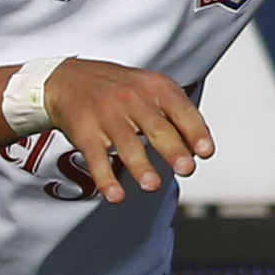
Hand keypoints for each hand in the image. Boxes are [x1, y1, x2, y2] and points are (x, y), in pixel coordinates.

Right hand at [45, 56, 213, 201]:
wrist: (68, 80)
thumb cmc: (119, 88)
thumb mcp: (152, 89)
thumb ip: (176, 116)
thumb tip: (197, 151)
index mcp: (156, 89)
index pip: (181, 111)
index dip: (195, 131)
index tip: (206, 151)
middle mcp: (133, 100)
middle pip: (156, 128)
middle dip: (173, 149)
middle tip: (186, 169)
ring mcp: (107, 116)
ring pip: (127, 144)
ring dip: (141, 167)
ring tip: (152, 185)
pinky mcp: (86, 132)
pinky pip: (97, 158)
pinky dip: (105, 179)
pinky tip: (115, 195)